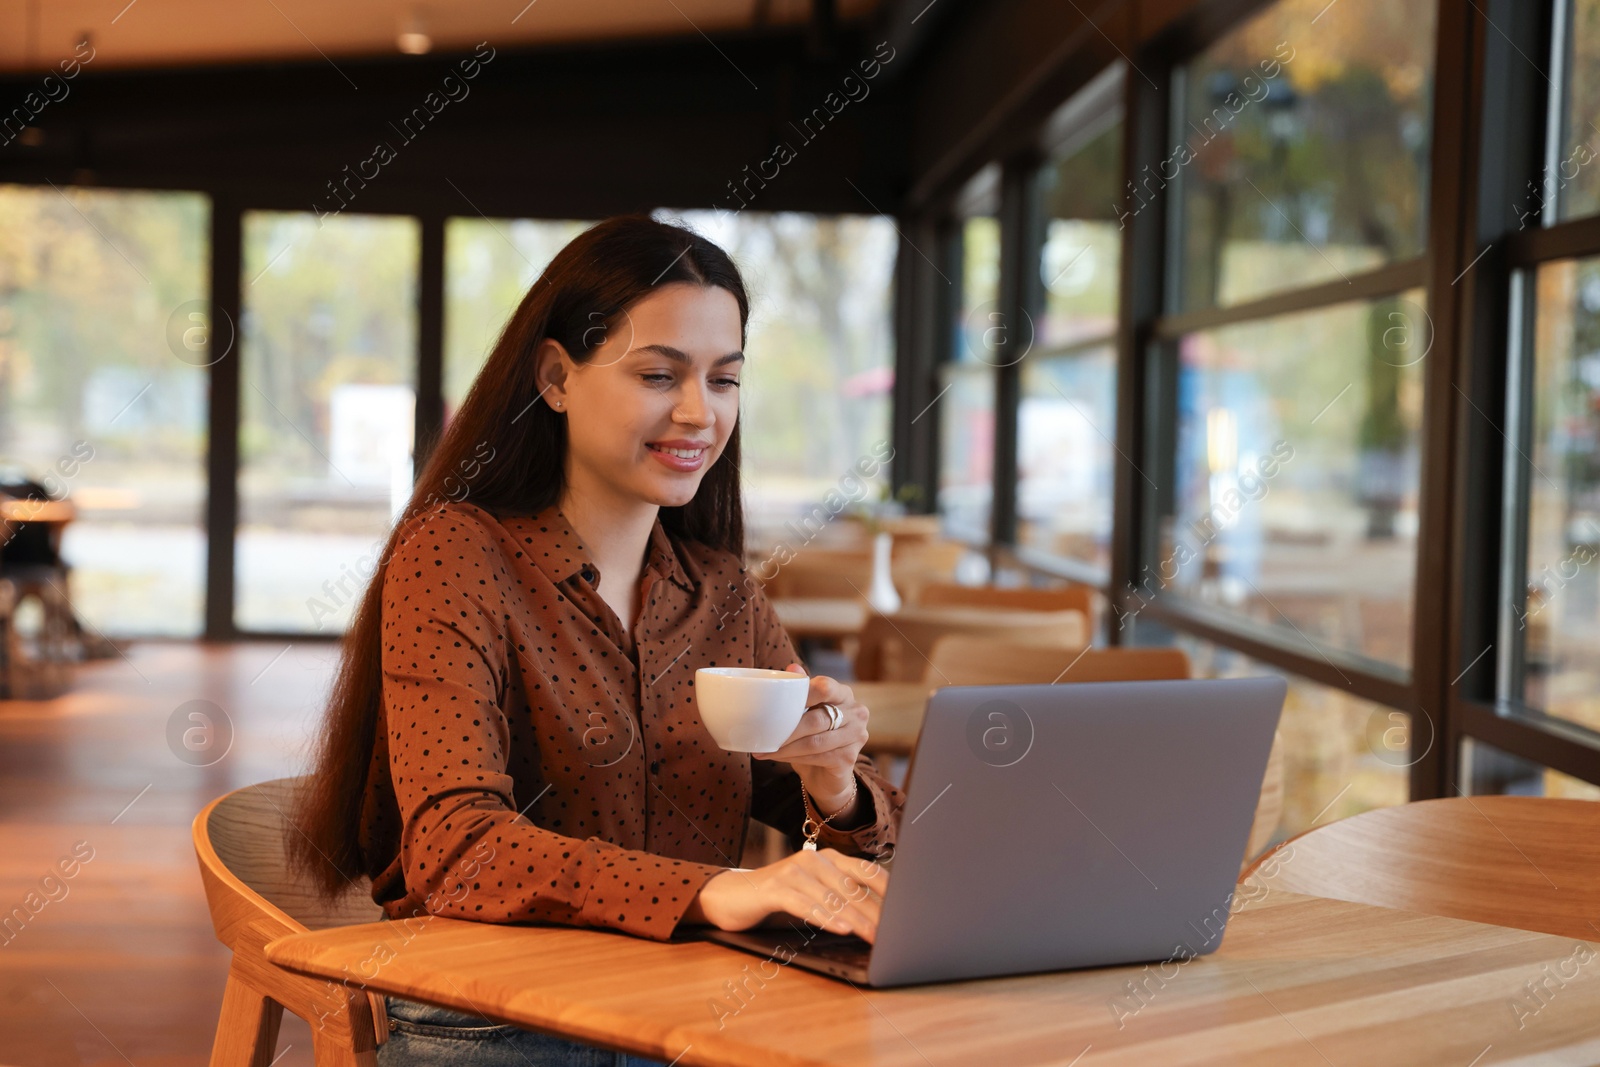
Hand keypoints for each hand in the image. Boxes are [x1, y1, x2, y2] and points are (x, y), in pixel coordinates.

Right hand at [683, 848, 889, 942]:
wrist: (731, 895)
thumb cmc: (778, 898)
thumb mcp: (814, 894)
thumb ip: (840, 898)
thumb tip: (878, 918)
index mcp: (829, 859)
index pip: (867, 872)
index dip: (888, 892)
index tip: (907, 912)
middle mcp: (814, 859)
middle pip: (854, 888)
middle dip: (876, 913)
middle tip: (895, 934)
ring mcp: (794, 871)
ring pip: (833, 898)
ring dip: (857, 920)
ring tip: (875, 937)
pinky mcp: (776, 887)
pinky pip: (807, 904)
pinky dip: (826, 917)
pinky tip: (842, 928)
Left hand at [752, 663, 868, 814]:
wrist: (826, 773)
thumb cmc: (813, 735)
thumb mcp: (805, 711)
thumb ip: (800, 691)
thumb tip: (791, 667)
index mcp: (844, 694)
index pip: (825, 687)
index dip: (802, 695)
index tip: (777, 705)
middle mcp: (856, 712)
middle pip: (817, 719)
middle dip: (788, 728)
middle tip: (764, 733)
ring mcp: (857, 736)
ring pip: (815, 741)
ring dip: (786, 746)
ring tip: (764, 748)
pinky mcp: (850, 757)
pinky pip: (817, 757)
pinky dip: (793, 758)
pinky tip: (777, 757)